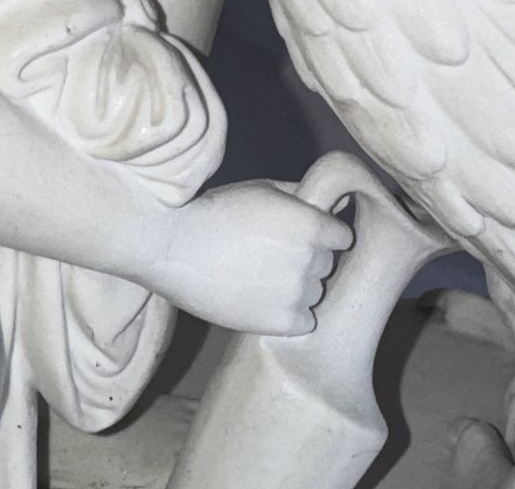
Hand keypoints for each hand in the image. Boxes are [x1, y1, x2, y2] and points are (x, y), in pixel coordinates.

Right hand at [143, 180, 352, 335]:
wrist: (173, 246)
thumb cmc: (216, 211)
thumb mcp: (262, 190)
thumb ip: (304, 195)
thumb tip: (338, 202)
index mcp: (311, 224)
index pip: (342, 237)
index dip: (321, 235)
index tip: (299, 236)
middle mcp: (311, 260)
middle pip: (326, 264)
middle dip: (307, 259)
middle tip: (272, 255)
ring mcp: (297, 294)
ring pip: (314, 293)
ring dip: (297, 287)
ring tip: (261, 278)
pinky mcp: (282, 323)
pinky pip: (304, 321)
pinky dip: (288, 314)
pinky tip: (262, 300)